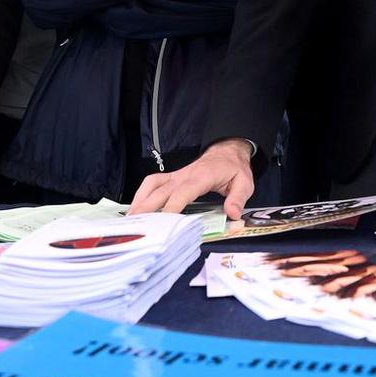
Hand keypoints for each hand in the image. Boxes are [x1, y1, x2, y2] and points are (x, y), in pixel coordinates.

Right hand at [130, 139, 255, 218]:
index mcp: (201, 177)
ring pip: (152, 184)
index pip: (182, 193)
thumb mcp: (244, 183)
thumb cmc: (234, 169)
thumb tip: (232, 214)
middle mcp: (184, 175)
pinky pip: (152, 183)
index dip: (171, 207)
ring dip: (140, 200)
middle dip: (147, 207)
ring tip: (131, 219)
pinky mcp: (171, 177)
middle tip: (136, 225)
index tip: (163, 223)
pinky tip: (136, 208)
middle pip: (160, 190)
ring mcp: (175, 175)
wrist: (227, 151)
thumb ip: (238, 198)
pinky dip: (142, 194)